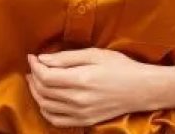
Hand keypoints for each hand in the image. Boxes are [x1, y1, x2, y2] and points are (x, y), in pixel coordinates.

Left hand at [26, 48, 167, 126]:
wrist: (141, 89)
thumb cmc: (120, 67)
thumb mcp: (95, 54)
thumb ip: (66, 58)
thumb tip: (42, 59)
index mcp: (81, 80)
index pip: (46, 77)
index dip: (35, 66)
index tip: (33, 56)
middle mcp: (78, 100)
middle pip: (43, 91)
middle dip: (34, 77)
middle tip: (34, 67)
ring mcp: (81, 113)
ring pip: (46, 106)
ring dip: (37, 93)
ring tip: (37, 80)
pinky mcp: (84, 121)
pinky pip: (56, 120)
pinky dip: (46, 110)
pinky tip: (46, 99)